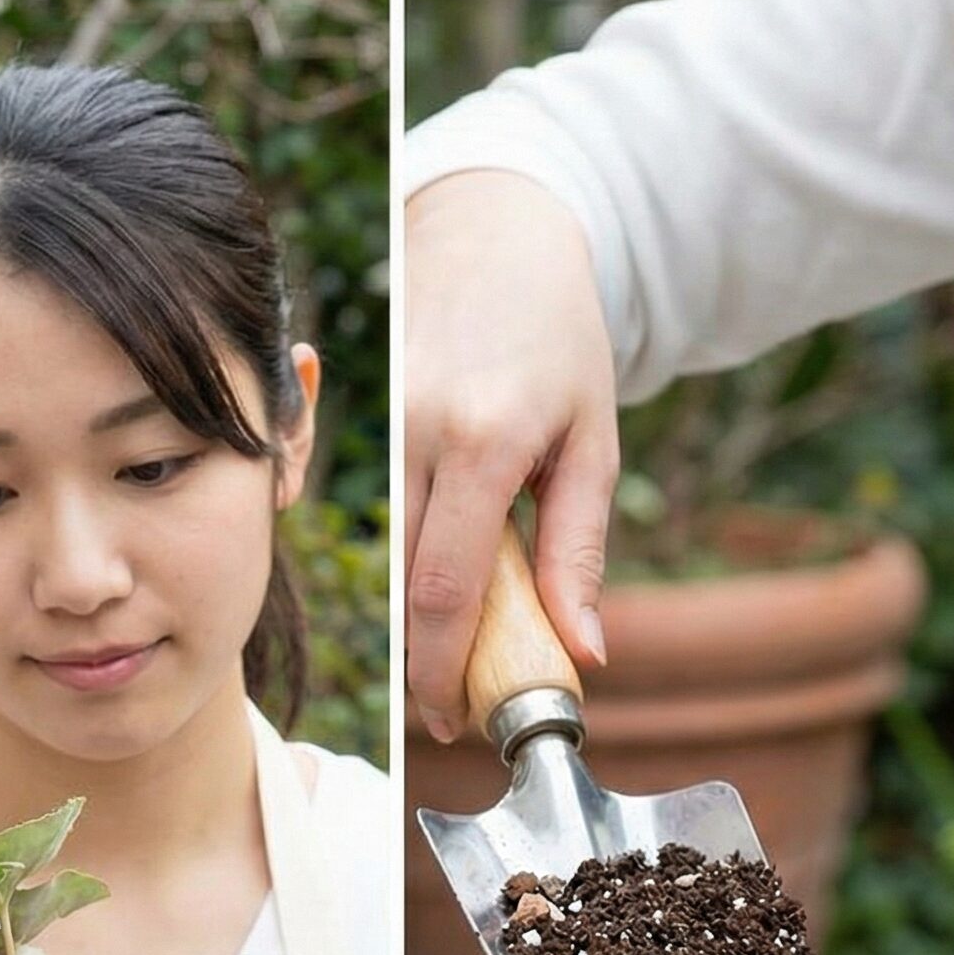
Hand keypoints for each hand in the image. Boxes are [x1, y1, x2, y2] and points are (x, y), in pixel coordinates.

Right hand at [405, 171, 616, 739]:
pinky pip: (379, 514)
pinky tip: (433, 590)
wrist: (497, 230)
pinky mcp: (362, 408)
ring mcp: (381, 415)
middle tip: (452, 714)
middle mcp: (418, 429)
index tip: (455, 724)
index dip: (444, 673)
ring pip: (385, 556)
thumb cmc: (560, 339)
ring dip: (413, 625)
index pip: (447, 591)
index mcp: (484, 442)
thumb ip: (578, 554)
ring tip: (449, 663)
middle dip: (425, 667)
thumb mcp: (591, 443)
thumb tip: (584, 654)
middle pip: (405, 587)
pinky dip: (402, 567)